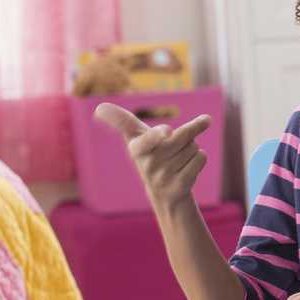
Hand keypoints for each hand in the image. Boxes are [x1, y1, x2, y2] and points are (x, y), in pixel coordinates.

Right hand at [94, 103, 210, 210]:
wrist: (163, 192)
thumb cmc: (149, 154)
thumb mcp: (135, 136)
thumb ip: (121, 120)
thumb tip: (99, 108)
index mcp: (136, 149)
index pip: (145, 139)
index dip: (156, 135)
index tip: (166, 131)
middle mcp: (148, 164)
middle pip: (181, 135)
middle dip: (188, 131)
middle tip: (177, 140)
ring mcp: (164, 177)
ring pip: (193, 146)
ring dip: (191, 148)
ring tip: (178, 158)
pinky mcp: (180, 185)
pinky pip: (200, 158)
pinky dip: (199, 159)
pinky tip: (186, 168)